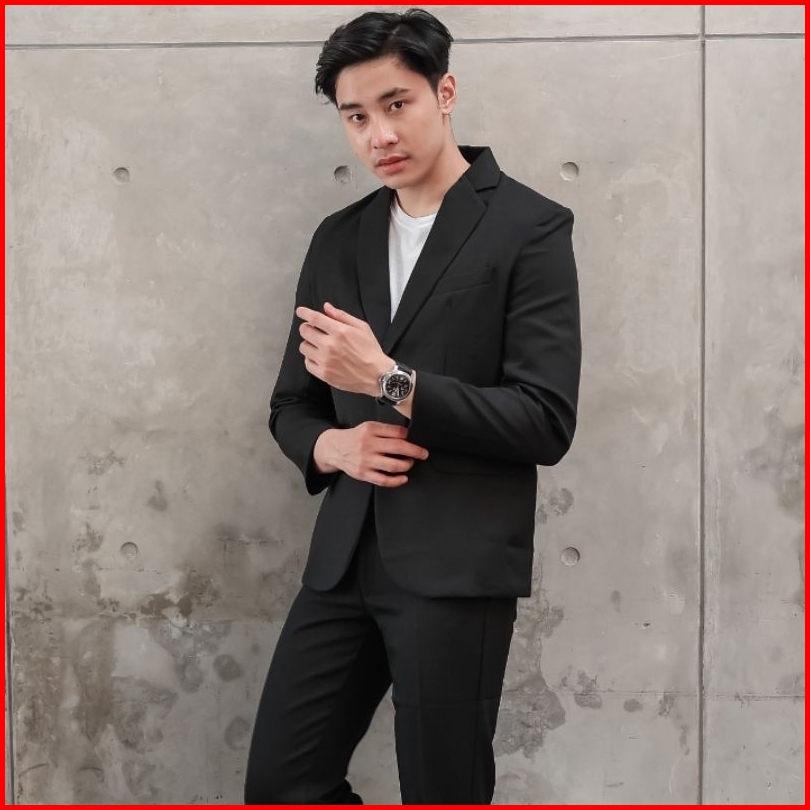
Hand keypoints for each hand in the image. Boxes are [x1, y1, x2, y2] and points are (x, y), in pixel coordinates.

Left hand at [297, 302, 390, 395]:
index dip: (304, 312)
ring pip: (304, 347)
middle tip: (312, 330)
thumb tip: (327, 308)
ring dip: (309, 344)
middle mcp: (330, 345)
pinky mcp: (324, 374)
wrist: (376, 375)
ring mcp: (325, 360)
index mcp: (340, 331)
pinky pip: (307, 363)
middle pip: (305, 331)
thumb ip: (342, 316)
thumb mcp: (362, 328)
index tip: (300, 311)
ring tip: (318, 346)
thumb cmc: (371, 352)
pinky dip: (310, 359)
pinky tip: (319, 358)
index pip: (315, 318)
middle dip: (307, 328)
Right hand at [313, 422, 428, 487]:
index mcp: (370, 430)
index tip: (413, 440)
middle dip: (415, 451)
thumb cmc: (355, 438)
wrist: (334, 448)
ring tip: (409, 463)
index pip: (397, 432)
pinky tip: (403, 478)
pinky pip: (383, 480)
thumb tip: (406, 435)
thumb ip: (385, 430)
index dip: (408, 436)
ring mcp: (366, 461)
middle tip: (423, 454)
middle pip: (398, 448)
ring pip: (393, 465)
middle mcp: (368, 445)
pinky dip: (397, 481)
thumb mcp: (369, 426)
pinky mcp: (363, 474)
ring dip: (406, 465)